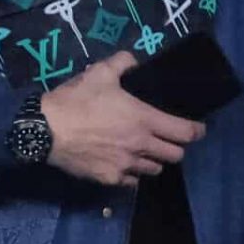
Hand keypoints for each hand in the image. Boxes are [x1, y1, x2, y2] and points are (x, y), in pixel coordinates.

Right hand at [41, 52, 205, 186]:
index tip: (197, 129)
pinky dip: (133, 175)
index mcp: (144, 119)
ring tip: (144, 152)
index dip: (196, 131)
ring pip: (154, 170)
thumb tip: (134, 61)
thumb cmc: (76, 100)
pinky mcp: (110, 179)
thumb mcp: (99, 72)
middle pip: (175, 156)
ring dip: (154, 161)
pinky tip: (124, 165)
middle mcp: (141, 146)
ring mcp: (126, 166)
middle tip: (166, 138)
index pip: (185, 132)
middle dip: (175, 147)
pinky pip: (132, 182)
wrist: (45, 130)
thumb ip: (123, 63)